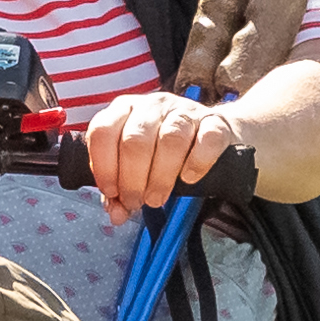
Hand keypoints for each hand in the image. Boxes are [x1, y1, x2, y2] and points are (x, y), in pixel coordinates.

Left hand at [80, 88, 234, 217]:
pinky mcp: (216, 121)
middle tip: (137, 201)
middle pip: (135, 141)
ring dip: (161, 177)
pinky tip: (189, 178)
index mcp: (124, 109)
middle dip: (132, 180)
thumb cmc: (163, 149)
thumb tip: (116, 214)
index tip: (112, 192)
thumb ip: (120, 189)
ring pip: (170, 140)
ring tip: (157, 198)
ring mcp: (184, 111)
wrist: (211, 131)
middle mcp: (152, 105)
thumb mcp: (134, 163)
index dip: (104, 167)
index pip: (103, 131)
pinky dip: (197, 163)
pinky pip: (207, 139)